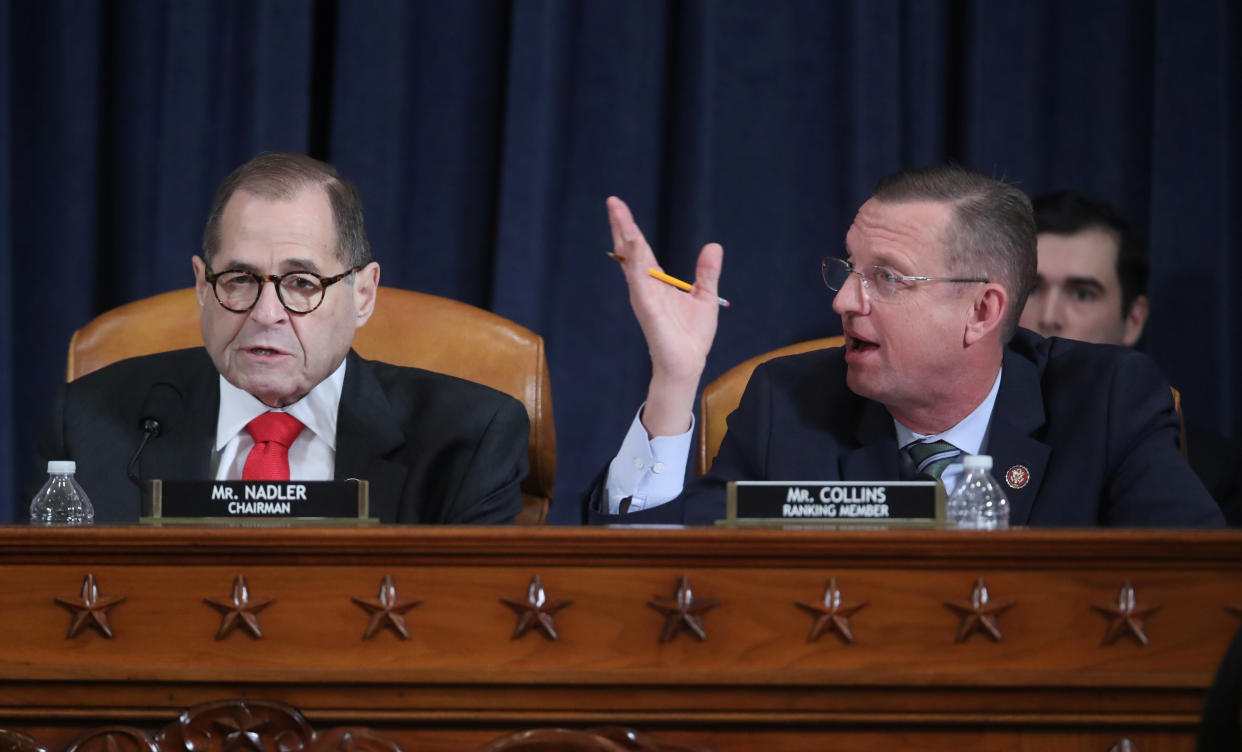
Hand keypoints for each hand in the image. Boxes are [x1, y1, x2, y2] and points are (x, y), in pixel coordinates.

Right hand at [606, 196, 722, 436]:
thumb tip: (714, 246)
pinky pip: (639, 282)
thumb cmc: (691, 335)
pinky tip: (634, 246)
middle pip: (629, 250)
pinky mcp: (647, 309)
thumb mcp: (705, 296)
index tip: (618, 205)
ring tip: (619, 215)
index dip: (630, 227)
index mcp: (656, 282)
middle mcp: (644, 286)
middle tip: (612, 201)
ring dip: (625, 238)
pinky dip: (636, 263)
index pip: (640, 249)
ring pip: (631, 262)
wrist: (688, 364)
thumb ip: (706, 271)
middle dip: (621, 226)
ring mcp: (644, 297)